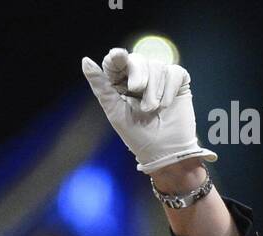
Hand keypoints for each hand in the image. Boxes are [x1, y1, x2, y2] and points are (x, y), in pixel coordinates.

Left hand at [81, 47, 215, 173]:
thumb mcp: (115, 112)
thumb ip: (101, 87)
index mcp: (121, 83)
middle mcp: (140, 76)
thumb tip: (85, 61)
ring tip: (152, 110)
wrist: (164, 152)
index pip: (116, 61)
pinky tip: (165, 106)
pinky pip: (173, 72)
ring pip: (156, 65)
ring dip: (154, 90)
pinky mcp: (177, 80)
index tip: (118, 57)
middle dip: (139, 77)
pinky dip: (168, 89)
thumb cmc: (137, 136)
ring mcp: (159, 77)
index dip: (117, 57)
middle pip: (137, 60)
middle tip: (139, 97)